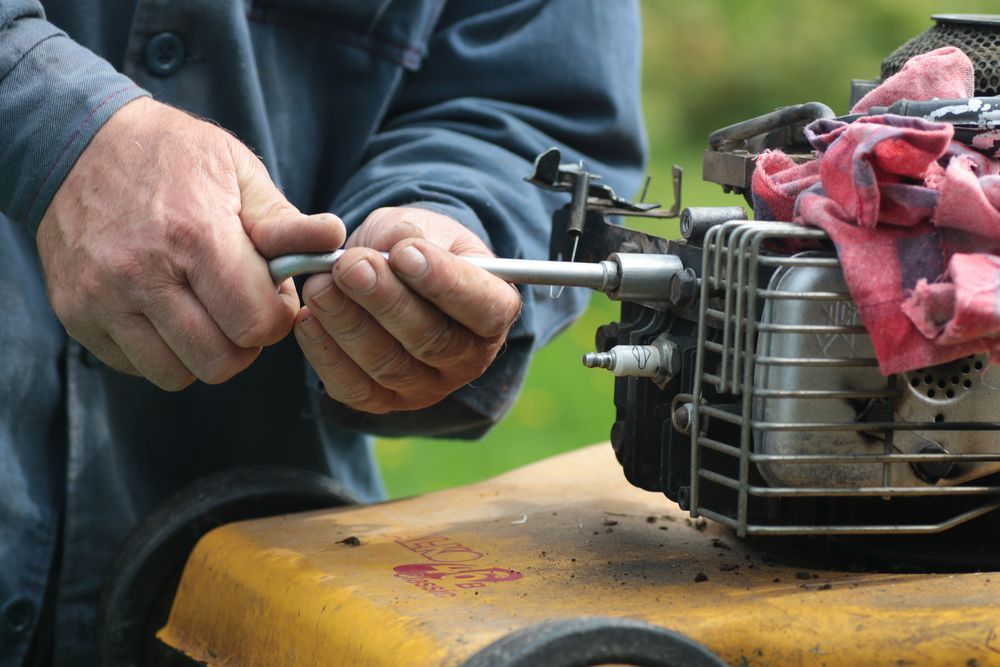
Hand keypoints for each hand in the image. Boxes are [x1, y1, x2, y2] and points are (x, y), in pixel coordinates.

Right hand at [37, 97, 344, 389]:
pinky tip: (165, 311)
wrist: (75, 142)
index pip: (256, 323)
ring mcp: (102, 298)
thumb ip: (284, 219)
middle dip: (244, 342)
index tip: (271, 294)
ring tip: (204, 311)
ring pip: (177, 374)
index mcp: (194, 234)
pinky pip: (135, 367)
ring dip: (202, 352)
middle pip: (221, 361)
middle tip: (240, 308)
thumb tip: (334, 240)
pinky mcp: (75, 313)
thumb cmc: (172, 155)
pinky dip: (159, 351)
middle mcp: (143, 273)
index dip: (277, 317)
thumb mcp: (236, 170)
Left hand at [295, 207, 521, 412]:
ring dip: (349, 324)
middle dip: (386, 301)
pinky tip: (308, 317)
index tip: (406, 253)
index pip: (486, 308)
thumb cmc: (414, 247)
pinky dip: (326, 354)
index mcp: (494, 311)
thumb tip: (400, 244)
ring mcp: (426, 387)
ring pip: (389, 366)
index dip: (447, 284)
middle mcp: (468, 358)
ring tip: (319, 284)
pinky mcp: (382, 401)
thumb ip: (412, 233)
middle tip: (351, 266)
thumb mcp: (422, 227)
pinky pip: (353, 387)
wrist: (386, 272)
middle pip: (432, 341)